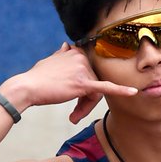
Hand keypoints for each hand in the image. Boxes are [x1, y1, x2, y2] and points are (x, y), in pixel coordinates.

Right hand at [0, 44, 137, 124]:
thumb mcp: (51, 61)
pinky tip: (133, 92)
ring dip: (85, 107)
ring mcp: (82, 69)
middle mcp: (81, 57)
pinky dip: (120, 90)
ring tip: (73, 116)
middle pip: (94, 83)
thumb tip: (67, 45)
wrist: (27, 87)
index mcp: (75, 52)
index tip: (75, 98)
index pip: (89, 72)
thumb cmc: (37, 78)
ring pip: (95, 93)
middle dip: (86, 101)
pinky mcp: (83, 83)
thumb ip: (62, 54)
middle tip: (75, 114)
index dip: (84, 88)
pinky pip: (105, 88)